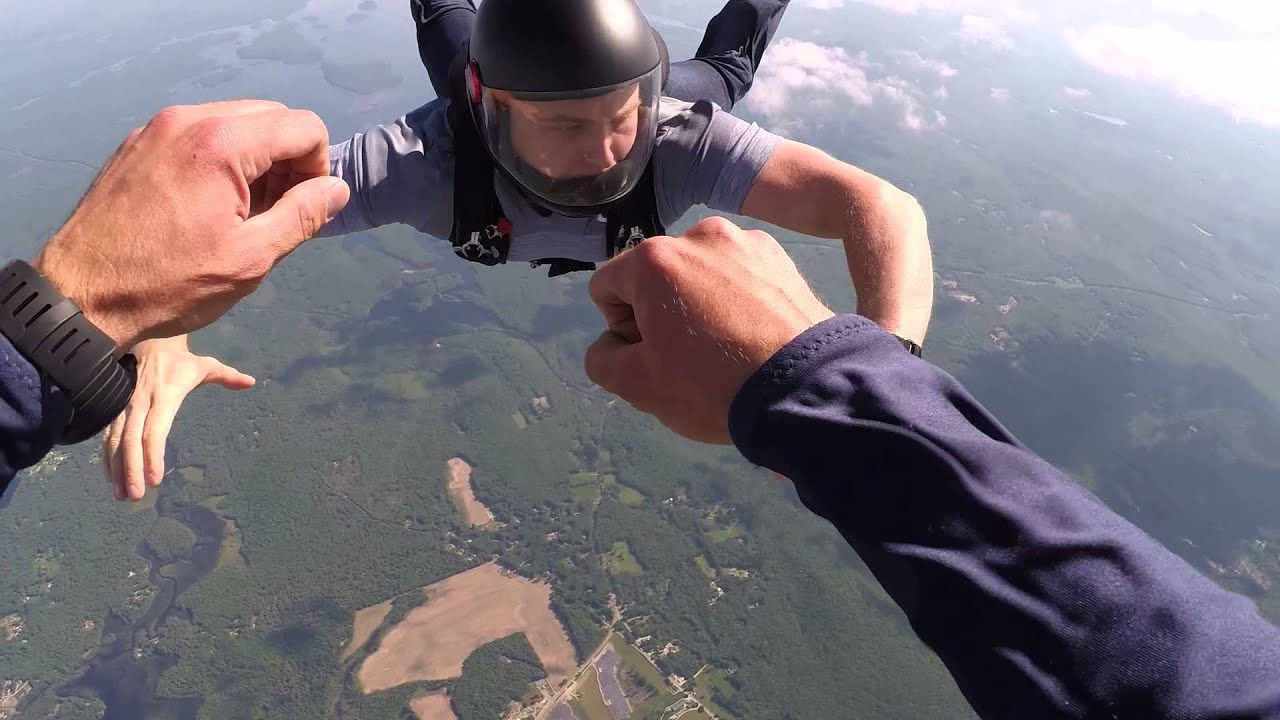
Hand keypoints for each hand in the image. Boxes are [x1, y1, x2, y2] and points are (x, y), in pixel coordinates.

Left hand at [32, 99, 349, 348]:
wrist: (81, 294)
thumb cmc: (168, 283)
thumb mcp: (250, 257)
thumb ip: (303, 215)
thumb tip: (337, 189)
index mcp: (221, 144)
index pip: (302, 127)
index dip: (318, 166)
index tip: (305, 205)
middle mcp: (189, 121)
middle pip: (270, 117)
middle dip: (289, 158)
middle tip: (279, 209)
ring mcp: (159, 129)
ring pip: (235, 122)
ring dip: (256, 159)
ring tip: (244, 211)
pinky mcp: (139, 143)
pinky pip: (199, 133)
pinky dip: (220, 159)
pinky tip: (210, 205)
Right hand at [102, 335, 254, 501]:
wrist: (148, 342)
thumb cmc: (180, 361)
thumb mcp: (205, 365)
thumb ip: (227, 376)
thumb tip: (251, 381)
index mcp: (164, 395)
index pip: (155, 429)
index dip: (153, 455)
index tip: (155, 479)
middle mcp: (140, 402)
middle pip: (131, 440)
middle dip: (131, 469)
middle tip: (135, 495)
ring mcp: (123, 407)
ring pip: (115, 441)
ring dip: (116, 469)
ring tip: (121, 495)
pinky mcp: (112, 410)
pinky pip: (107, 437)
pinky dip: (108, 459)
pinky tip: (111, 480)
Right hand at [585, 216, 834, 443]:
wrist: (803, 388)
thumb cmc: (712, 386)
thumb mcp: (637, 386)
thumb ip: (603, 359)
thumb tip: (611, 343)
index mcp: (653, 261)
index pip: (606, 287)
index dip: (619, 328)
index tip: (652, 354)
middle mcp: (696, 236)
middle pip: (655, 276)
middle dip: (661, 312)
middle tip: (689, 356)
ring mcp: (742, 241)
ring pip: (698, 273)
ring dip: (699, 303)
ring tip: (727, 345)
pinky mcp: (778, 256)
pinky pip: (738, 273)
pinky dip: (736, 297)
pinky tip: (753, 332)